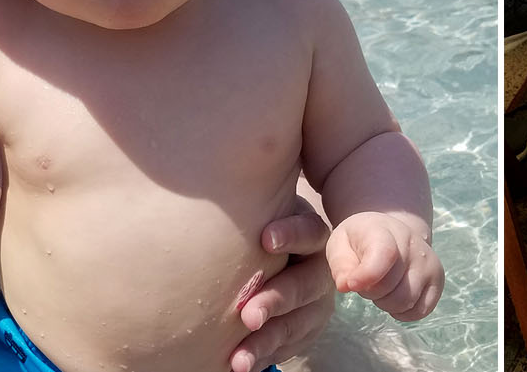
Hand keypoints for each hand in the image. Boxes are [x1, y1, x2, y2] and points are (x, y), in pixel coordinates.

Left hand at [229, 201, 336, 371]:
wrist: (268, 263)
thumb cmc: (254, 233)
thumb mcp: (260, 214)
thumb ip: (250, 205)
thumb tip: (207, 174)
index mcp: (310, 233)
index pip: (309, 231)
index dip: (291, 235)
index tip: (265, 240)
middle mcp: (319, 267)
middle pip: (306, 283)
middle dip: (277, 300)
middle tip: (248, 316)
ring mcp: (316, 302)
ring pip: (298, 322)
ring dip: (267, 341)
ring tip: (238, 359)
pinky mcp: (307, 329)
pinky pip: (289, 346)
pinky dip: (264, 356)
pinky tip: (241, 364)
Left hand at [327, 212, 442, 321]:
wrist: (391, 232)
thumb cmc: (361, 240)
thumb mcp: (341, 243)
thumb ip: (341, 263)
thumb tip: (346, 286)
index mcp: (385, 231)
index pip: (384, 254)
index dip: (366, 275)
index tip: (350, 285)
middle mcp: (414, 245)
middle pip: (387, 287)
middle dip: (369, 291)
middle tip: (366, 280)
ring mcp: (430, 263)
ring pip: (405, 301)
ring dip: (385, 302)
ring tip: (381, 286)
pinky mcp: (438, 281)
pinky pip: (420, 311)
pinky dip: (402, 312)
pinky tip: (394, 296)